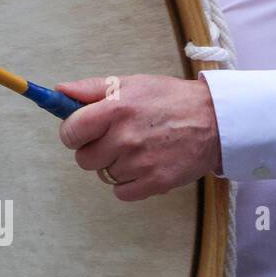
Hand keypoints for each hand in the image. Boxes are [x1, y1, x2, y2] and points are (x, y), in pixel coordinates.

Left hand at [57, 75, 222, 200]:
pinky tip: (144, 165)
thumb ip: (90, 89)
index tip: (83, 132)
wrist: (216, 120)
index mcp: (114, 109)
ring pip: (104, 175)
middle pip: (84, 159)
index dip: (73, 133)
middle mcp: (125, 137)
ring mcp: (140, 162)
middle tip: (115, 139)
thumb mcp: (129, 84)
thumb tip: (58, 91)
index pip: (69, 133)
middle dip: (95, 150)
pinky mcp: (156, 182)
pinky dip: (129, 183)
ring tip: (138, 148)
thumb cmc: (169, 99)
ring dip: (115, 165)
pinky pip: (121, 192)